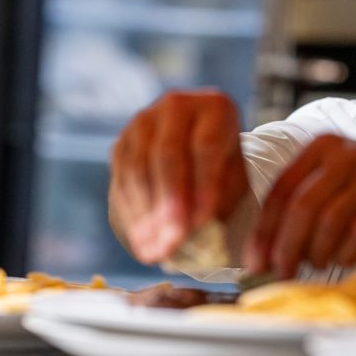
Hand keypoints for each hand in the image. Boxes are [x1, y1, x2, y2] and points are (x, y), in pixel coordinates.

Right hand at [109, 90, 249, 262]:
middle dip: (168, 205)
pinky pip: (121, 180)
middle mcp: (176, 105)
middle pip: (167, 155)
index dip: (202, 188)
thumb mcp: (233, 183)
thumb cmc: (224, 173)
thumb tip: (193, 233)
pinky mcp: (121, 144)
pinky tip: (142, 241)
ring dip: (145, 215)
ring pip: (138, 169)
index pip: (205, 147)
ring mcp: (143, 122)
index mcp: (215, 107)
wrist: (199, 159)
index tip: (200, 226)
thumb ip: (217, 202)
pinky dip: (132, 214)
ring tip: (155, 251)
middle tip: (172, 244)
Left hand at [245, 135, 355, 277]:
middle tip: (281, 273)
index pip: (281, 190)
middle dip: (286, 246)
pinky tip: (343, 261)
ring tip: (315, 264)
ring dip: (316, 252)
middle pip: (302, 206)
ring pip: (329, 221)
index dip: (264, 230)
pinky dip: (345, 254)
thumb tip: (262, 253)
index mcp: (321, 147)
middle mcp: (345, 155)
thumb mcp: (334, 185)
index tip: (255, 262)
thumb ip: (299, 207)